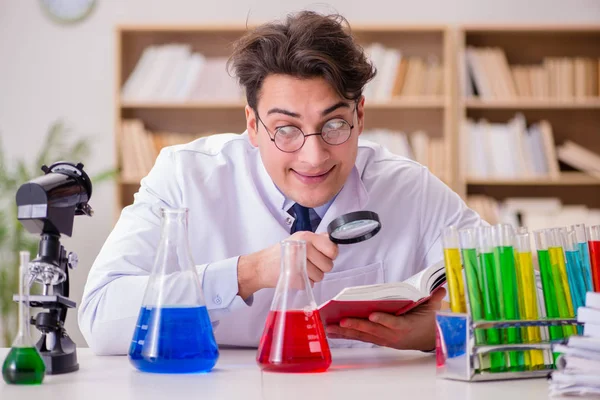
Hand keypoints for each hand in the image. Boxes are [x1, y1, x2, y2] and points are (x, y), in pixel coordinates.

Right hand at [237, 231, 337, 298]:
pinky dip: (304, 282)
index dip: (330, 254)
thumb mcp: (298, 239)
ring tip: (300, 269)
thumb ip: (317, 239)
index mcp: (306, 237)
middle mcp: (303, 248)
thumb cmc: (281, 253)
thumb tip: (332, 239)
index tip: (324, 255)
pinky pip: (311, 284)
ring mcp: (299, 263)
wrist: (261, 266)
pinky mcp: (295, 278)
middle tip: (309, 264)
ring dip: (313, 276)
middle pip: (328, 265)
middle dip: (321, 267)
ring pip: (320, 276)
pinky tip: (295, 276)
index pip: (332, 249)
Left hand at [325, 287, 445, 350]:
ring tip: (330, 327)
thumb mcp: (433, 310)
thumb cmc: (427, 322)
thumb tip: (439, 289)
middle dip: (356, 326)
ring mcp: (384, 339)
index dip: (383, 320)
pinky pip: (361, 337)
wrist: (429, 339)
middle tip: (342, 321)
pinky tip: (333, 331)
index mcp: (406, 326)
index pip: (394, 323)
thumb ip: (434, 299)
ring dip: (346, 332)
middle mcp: (392, 335)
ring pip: (363, 335)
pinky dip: (347, 335)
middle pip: (373, 330)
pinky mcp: (378, 340)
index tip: (372, 315)